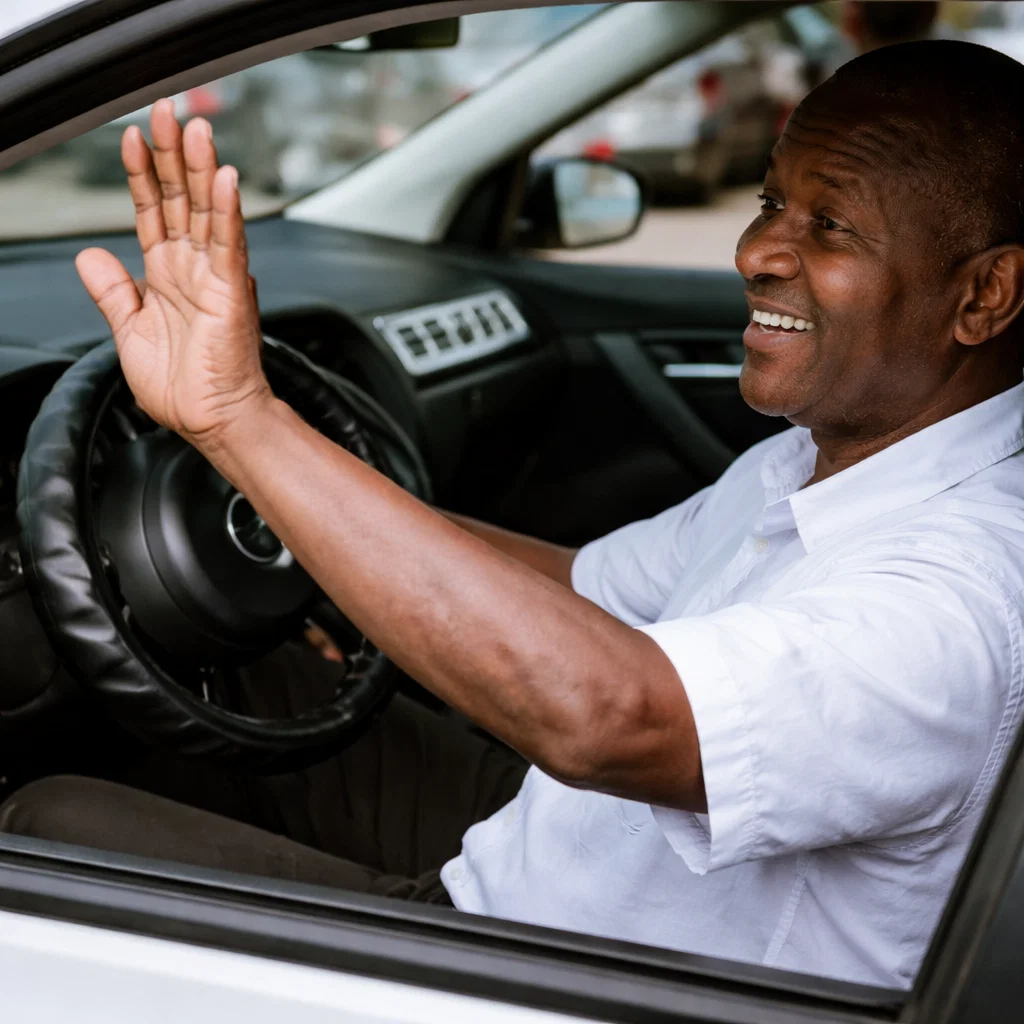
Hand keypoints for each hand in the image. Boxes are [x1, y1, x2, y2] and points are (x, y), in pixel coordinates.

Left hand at [75, 99, 270, 448]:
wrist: (212, 421)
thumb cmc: (183, 387)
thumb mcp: (129, 332)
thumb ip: (112, 291)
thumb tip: (89, 255)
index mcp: (168, 275)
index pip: (153, 211)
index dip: (142, 175)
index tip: (132, 138)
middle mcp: (193, 269)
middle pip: (182, 199)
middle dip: (173, 154)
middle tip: (168, 111)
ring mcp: (215, 279)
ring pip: (207, 213)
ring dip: (202, 169)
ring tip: (194, 129)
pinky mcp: (233, 296)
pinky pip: (229, 247)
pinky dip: (228, 213)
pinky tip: (225, 180)